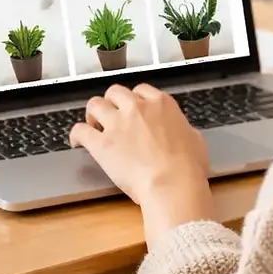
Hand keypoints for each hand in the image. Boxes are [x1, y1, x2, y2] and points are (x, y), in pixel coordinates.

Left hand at [70, 85, 214, 229]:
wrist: (172, 182)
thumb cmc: (188, 166)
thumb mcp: (196, 139)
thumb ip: (184, 130)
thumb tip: (184, 133)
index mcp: (161, 104)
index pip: (141, 90)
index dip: (134, 100)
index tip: (132, 109)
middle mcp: (137, 108)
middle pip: (115, 92)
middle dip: (111, 102)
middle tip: (111, 115)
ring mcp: (117, 124)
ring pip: (95, 104)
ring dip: (93, 113)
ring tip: (93, 124)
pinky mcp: (101, 144)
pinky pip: (81, 130)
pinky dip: (76, 134)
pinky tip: (77, 142)